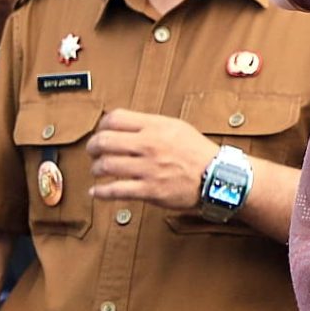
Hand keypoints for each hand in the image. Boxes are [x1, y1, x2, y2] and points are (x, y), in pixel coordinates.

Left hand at [88, 109, 216, 212]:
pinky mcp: (149, 190)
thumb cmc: (196, 152)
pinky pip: (116, 190)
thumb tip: (124, 124)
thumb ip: (149, 124)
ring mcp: (148, 168)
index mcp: (154, 126)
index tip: (101, 132)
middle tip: (92, 152)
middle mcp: (148, 145)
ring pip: (106, 166)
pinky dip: (101, 192)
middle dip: (92, 147)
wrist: (217, 176)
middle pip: (104, 141)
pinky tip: (95, 192)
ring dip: (96, 169)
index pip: (114, 118)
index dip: (101, 126)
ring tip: (97, 170)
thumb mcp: (175, 127)